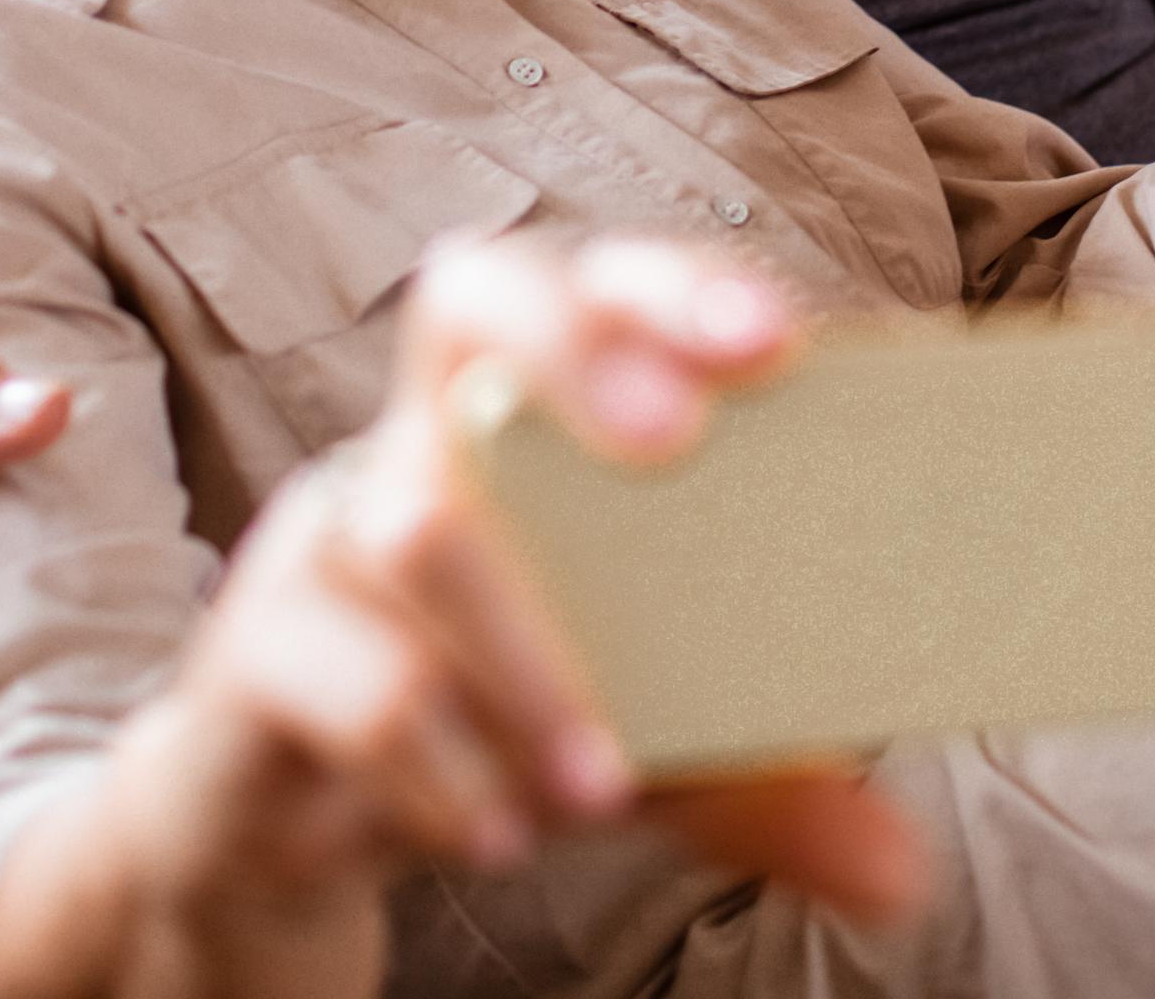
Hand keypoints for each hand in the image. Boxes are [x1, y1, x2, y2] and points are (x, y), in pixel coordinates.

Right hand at [77, 237, 923, 981]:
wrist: (281, 831)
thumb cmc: (492, 721)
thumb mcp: (646, 750)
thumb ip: (764, 787)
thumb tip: (900, 870)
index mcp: (529, 417)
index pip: (597, 284)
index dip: (675, 290)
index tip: (777, 342)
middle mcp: (422, 439)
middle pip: (472, 299)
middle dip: (576, 344)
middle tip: (674, 438)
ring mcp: (327, 532)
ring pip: (416, 527)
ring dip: (529, 654)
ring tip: (601, 780)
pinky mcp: (254, 652)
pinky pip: (349, 681)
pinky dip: (436, 761)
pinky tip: (496, 832)